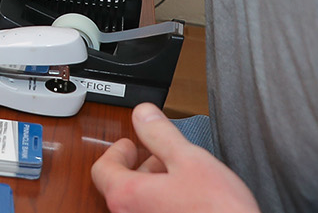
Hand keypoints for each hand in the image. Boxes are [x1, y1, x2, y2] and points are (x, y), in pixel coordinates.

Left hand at [91, 103, 259, 212]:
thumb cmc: (215, 211)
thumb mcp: (189, 160)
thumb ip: (160, 134)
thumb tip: (142, 114)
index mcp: (126, 195)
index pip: (102, 169)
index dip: (116, 151)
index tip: (129, 143)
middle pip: (121, 187)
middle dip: (140, 167)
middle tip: (157, 156)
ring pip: (139, 202)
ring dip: (154, 185)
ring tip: (178, 176)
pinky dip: (163, 203)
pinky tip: (187, 198)